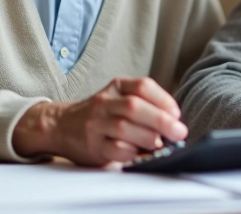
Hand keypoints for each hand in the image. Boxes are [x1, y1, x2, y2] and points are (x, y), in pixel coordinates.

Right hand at [12, 77, 187, 165]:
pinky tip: (141, 154)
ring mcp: (96, 124)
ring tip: (161, 145)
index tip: (177, 114)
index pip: (142, 86)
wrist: (61, 126)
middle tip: (178, 132)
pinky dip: (132, 153)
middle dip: (161, 120)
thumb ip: (145, 105)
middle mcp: (105, 102)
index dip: (163, 100)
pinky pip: (114, 149)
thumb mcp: (119, 97)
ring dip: (148, 138)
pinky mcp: (92, 146)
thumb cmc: (101, 114)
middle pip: (134, 107)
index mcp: (117, 87)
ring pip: (124, 127)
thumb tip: (174, 122)